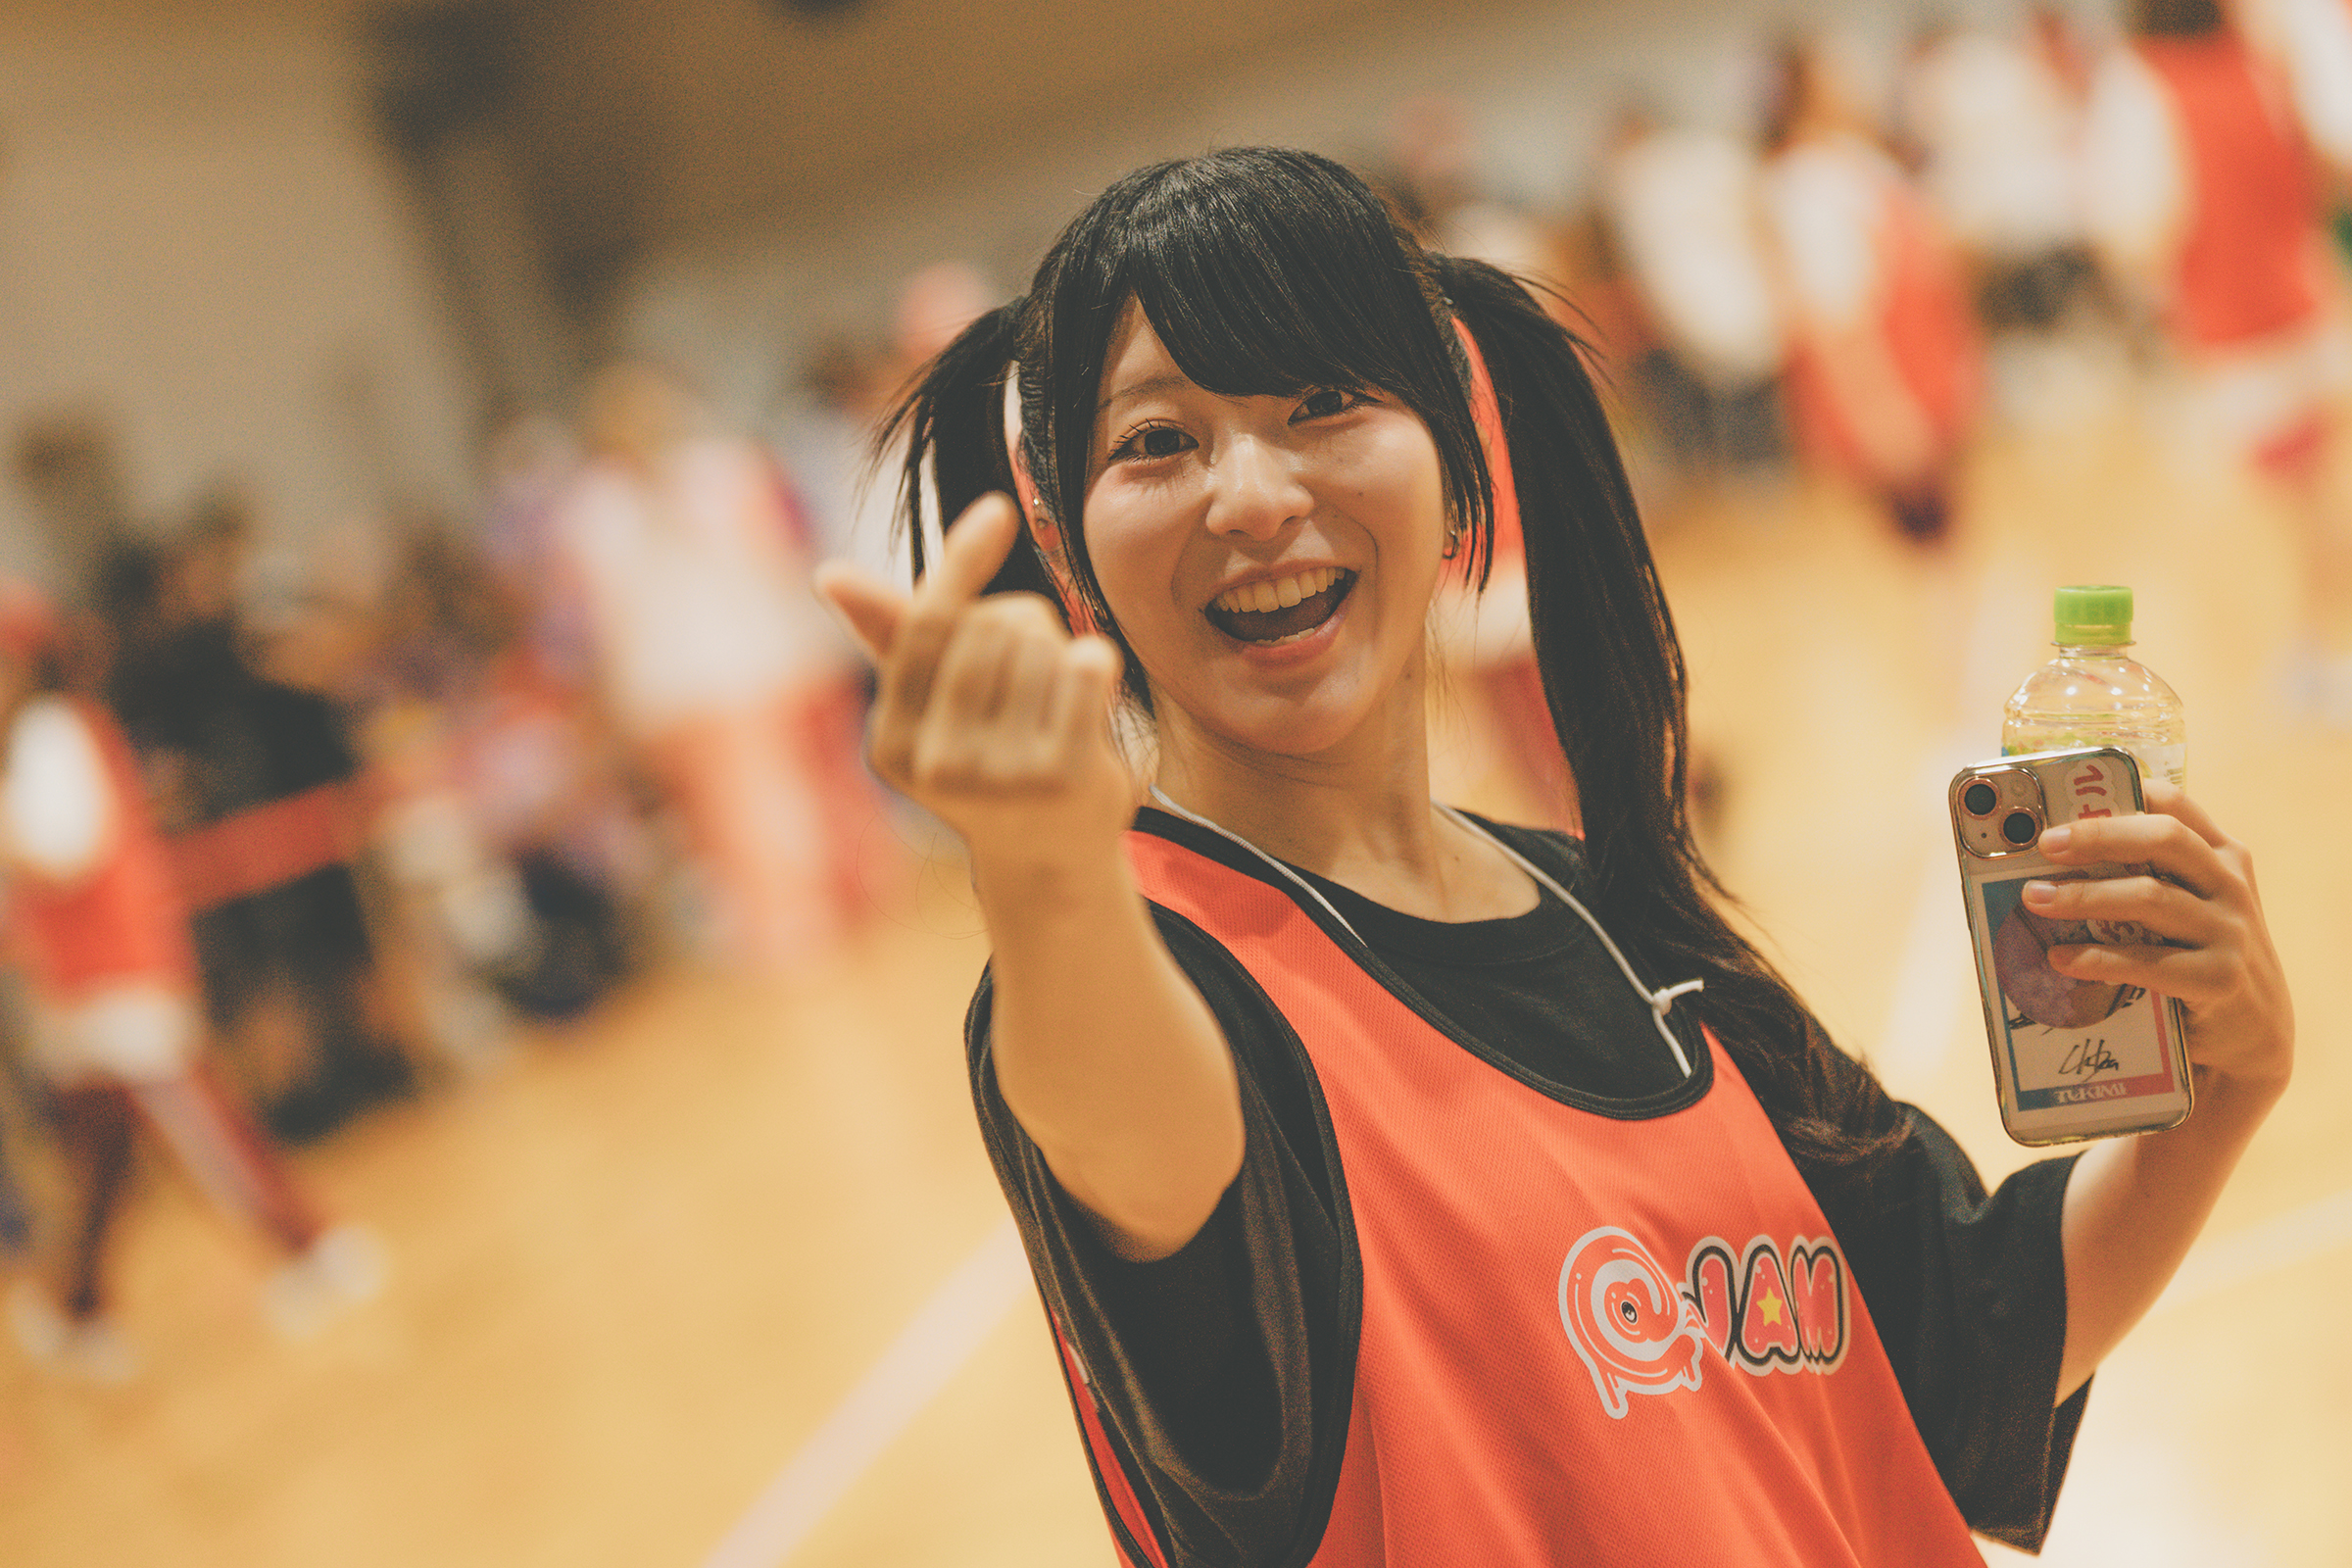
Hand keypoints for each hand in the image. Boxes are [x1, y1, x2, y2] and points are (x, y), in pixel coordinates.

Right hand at [814, 494, 1133, 869]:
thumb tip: (828, 574)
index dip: (962, 564)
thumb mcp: (936, 706)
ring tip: (1056, 704)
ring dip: (1059, 654)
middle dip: (1023, 629)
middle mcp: (938, 767)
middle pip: (991, 629)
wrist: (1051, 858)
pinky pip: (1083, 672)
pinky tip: (1094, 681)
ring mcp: (1000, 778)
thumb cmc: (990, 759)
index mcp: (893, 743)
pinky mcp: (1061, 779)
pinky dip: (1094, 662)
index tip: (997, 510)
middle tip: (1034, 677)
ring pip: (1040, 646)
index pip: (927, 627)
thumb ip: (894, 637)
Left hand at [2025, 781, 2291, 1095]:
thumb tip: (2056, 854)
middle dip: (2098, 836)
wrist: (2255, 1032)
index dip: (2123, 792)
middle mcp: (2231, 885)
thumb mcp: (2191, 905)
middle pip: (2164, 839)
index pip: (2175, 804)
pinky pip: (2148, 963)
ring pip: (2150, 897)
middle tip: (2045, 844)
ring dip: (2083, 896)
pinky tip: (2060, 959)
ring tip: (2034, 899)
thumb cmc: (2202, 954)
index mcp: (2222, 855)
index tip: (2069, 795)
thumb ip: (2149, 874)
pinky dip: (2097, 959)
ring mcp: (2230, 931)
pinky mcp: (2219, 979)